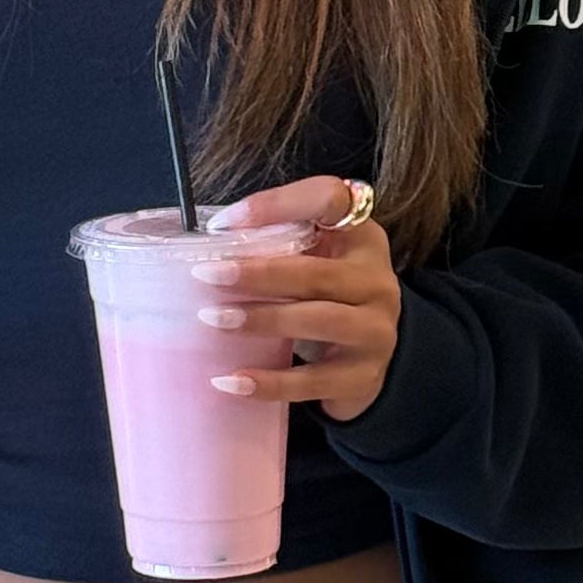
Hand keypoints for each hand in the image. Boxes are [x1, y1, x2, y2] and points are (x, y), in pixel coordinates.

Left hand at [190, 175, 400, 428]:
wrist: (370, 359)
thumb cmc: (327, 298)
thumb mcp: (318, 261)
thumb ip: (279, 244)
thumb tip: (209, 239)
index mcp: (361, 236)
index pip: (330, 200)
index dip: (278, 204)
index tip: (226, 222)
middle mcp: (376, 281)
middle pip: (317, 272)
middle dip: (258, 274)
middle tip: (206, 275)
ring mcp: (376, 330)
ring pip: (319, 321)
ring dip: (262, 320)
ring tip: (213, 320)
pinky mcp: (363, 376)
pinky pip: (313, 381)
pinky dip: (270, 382)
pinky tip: (232, 381)